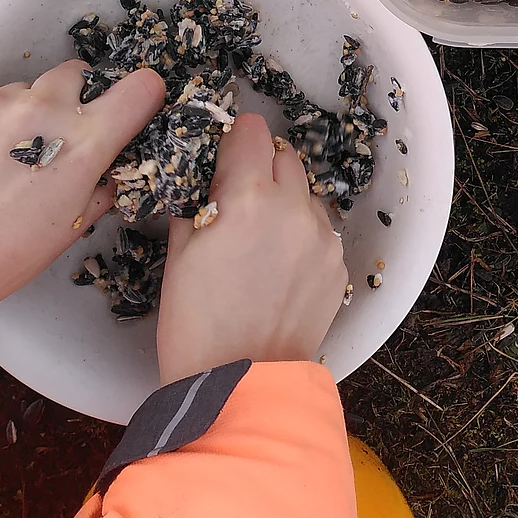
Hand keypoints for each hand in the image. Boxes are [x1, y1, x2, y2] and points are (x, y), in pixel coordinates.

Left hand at [0, 61, 164, 317]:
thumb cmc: (9, 253)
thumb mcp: (76, 222)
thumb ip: (105, 179)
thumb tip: (113, 157)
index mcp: (84, 143)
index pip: (141, 88)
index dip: (141, 96)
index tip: (131, 107)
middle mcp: (44, 110)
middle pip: (79, 74)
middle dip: (77, 99)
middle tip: (61, 135)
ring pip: (28, 89)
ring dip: (29, 113)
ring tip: (8, 156)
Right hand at [156, 113, 347, 381]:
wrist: (242, 384)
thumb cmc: (197, 327)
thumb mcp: (180, 256)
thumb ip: (198, 204)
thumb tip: (207, 177)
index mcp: (247, 199)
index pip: (251, 132)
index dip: (234, 138)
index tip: (226, 153)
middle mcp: (292, 209)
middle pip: (284, 156)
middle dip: (261, 166)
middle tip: (239, 195)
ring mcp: (322, 237)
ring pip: (306, 192)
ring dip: (285, 198)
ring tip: (260, 235)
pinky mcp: (337, 263)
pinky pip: (321, 227)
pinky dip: (302, 231)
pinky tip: (280, 261)